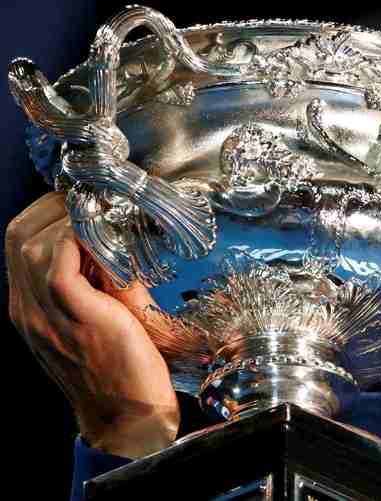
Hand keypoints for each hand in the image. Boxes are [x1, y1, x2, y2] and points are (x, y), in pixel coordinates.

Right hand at [6, 192, 178, 457]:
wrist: (128, 414)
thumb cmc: (124, 366)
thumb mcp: (104, 314)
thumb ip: (101, 279)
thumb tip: (119, 239)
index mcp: (31, 306)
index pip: (19, 242)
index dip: (48, 214)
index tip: (83, 202)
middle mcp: (28, 307)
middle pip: (18, 234)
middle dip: (53, 207)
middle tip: (91, 199)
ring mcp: (44, 312)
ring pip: (32, 243)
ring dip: (68, 219)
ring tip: (101, 215)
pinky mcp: (72, 314)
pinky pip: (59, 263)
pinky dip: (80, 240)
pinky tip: (105, 236)